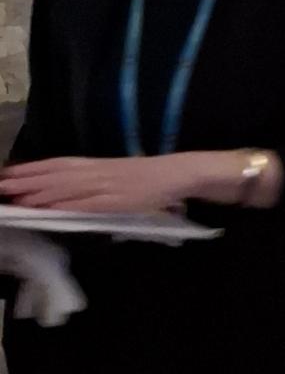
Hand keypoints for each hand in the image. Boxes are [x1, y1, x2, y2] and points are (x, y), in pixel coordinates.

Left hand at [0, 152, 216, 213]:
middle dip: (27, 180)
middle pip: (56, 175)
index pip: (59, 164)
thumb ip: (95, 179)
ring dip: (39, 193)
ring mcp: (106, 186)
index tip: (10, 171)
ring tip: (14, 197)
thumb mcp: (119, 173)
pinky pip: (85, 204)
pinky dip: (64, 206)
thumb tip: (69, 187)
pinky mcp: (115, 201)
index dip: (33, 168)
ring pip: (66, 188)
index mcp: (98, 164)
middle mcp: (98, 171)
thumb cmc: (150, 177)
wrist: (178, 174)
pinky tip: (47, 210)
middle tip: (2, 183)